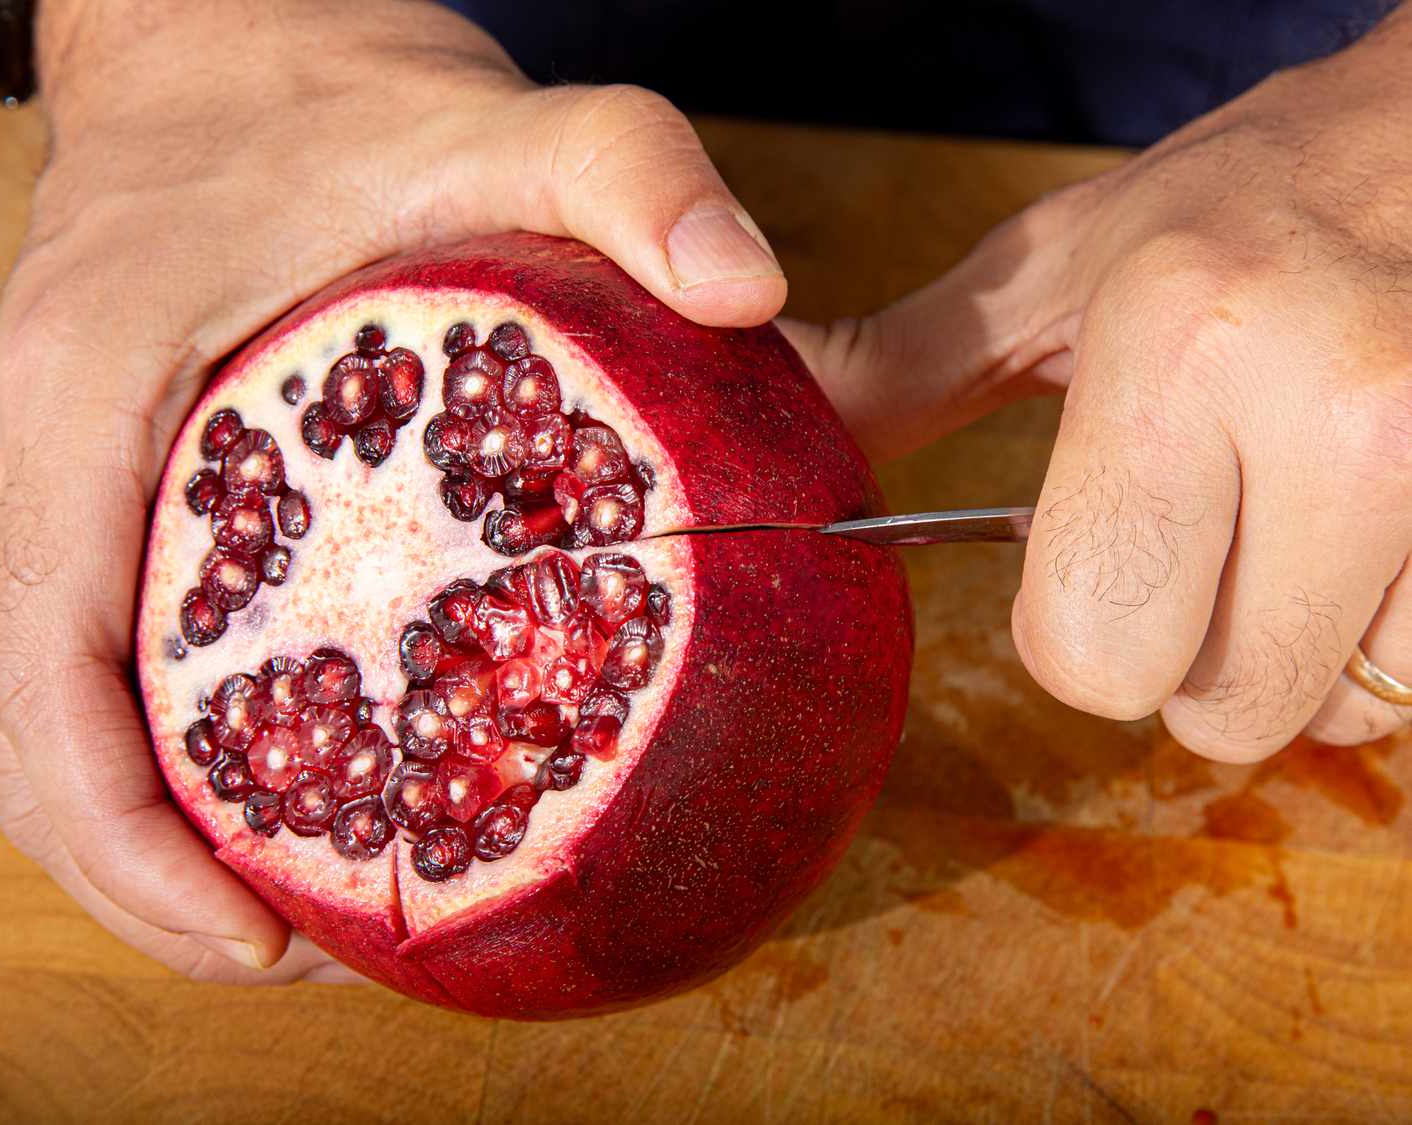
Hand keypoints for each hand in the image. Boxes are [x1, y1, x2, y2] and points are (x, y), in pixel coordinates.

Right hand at [0, 0, 784, 980]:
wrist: (240, 65)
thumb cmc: (342, 114)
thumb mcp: (505, 123)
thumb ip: (634, 177)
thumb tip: (749, 289)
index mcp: (89, 406)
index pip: (49, 674)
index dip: (130, 841)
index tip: (255, 939)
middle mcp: (43, 473)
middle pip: (41, 746)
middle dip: (155, 887)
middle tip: (314, 957)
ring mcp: (65, 500)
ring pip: (64, 727)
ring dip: (166, 845)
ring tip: (316, 915)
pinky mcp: (113, 509)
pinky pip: (114, 670)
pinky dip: (185, 764)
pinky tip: (311, 795)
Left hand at [785, 9, 1411, 761]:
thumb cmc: (1246, 204)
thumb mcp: (1053, 272)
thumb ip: (898, 373)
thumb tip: (763, 455)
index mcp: (1180, 345)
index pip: (1090, 653)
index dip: (1081, 632)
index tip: (1106, 553)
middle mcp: (1343, 408)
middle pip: (1222, 713)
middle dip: (1194, 659)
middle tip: (1210, 543)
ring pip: (1352, 708)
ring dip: (1312, 646)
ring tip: (1311, 514)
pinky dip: (1399, 629)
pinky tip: (1383, 524)